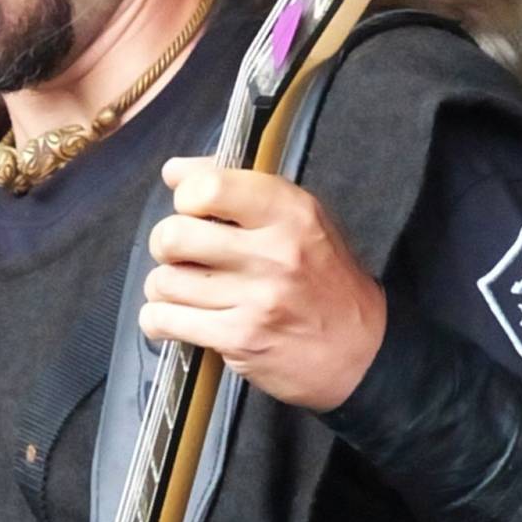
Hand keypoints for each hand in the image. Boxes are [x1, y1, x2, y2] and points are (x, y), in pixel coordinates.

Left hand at [138, 156, 386, 409]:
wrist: (361, 350)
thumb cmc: (323, 277)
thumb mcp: (298, 219)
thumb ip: (236, 187)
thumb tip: (174, 171)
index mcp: (290, 211)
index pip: (208, 187)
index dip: (186, 196)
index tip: (193, 210)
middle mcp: (275, 253)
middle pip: (174, 235)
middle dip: (166, 244)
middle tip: (181, 254)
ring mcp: (257, 300)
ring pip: (164, 281)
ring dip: (164, 286)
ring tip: (185, 289)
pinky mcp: (240, 340)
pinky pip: (166, 320)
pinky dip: (160, 320)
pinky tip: (176, 318)